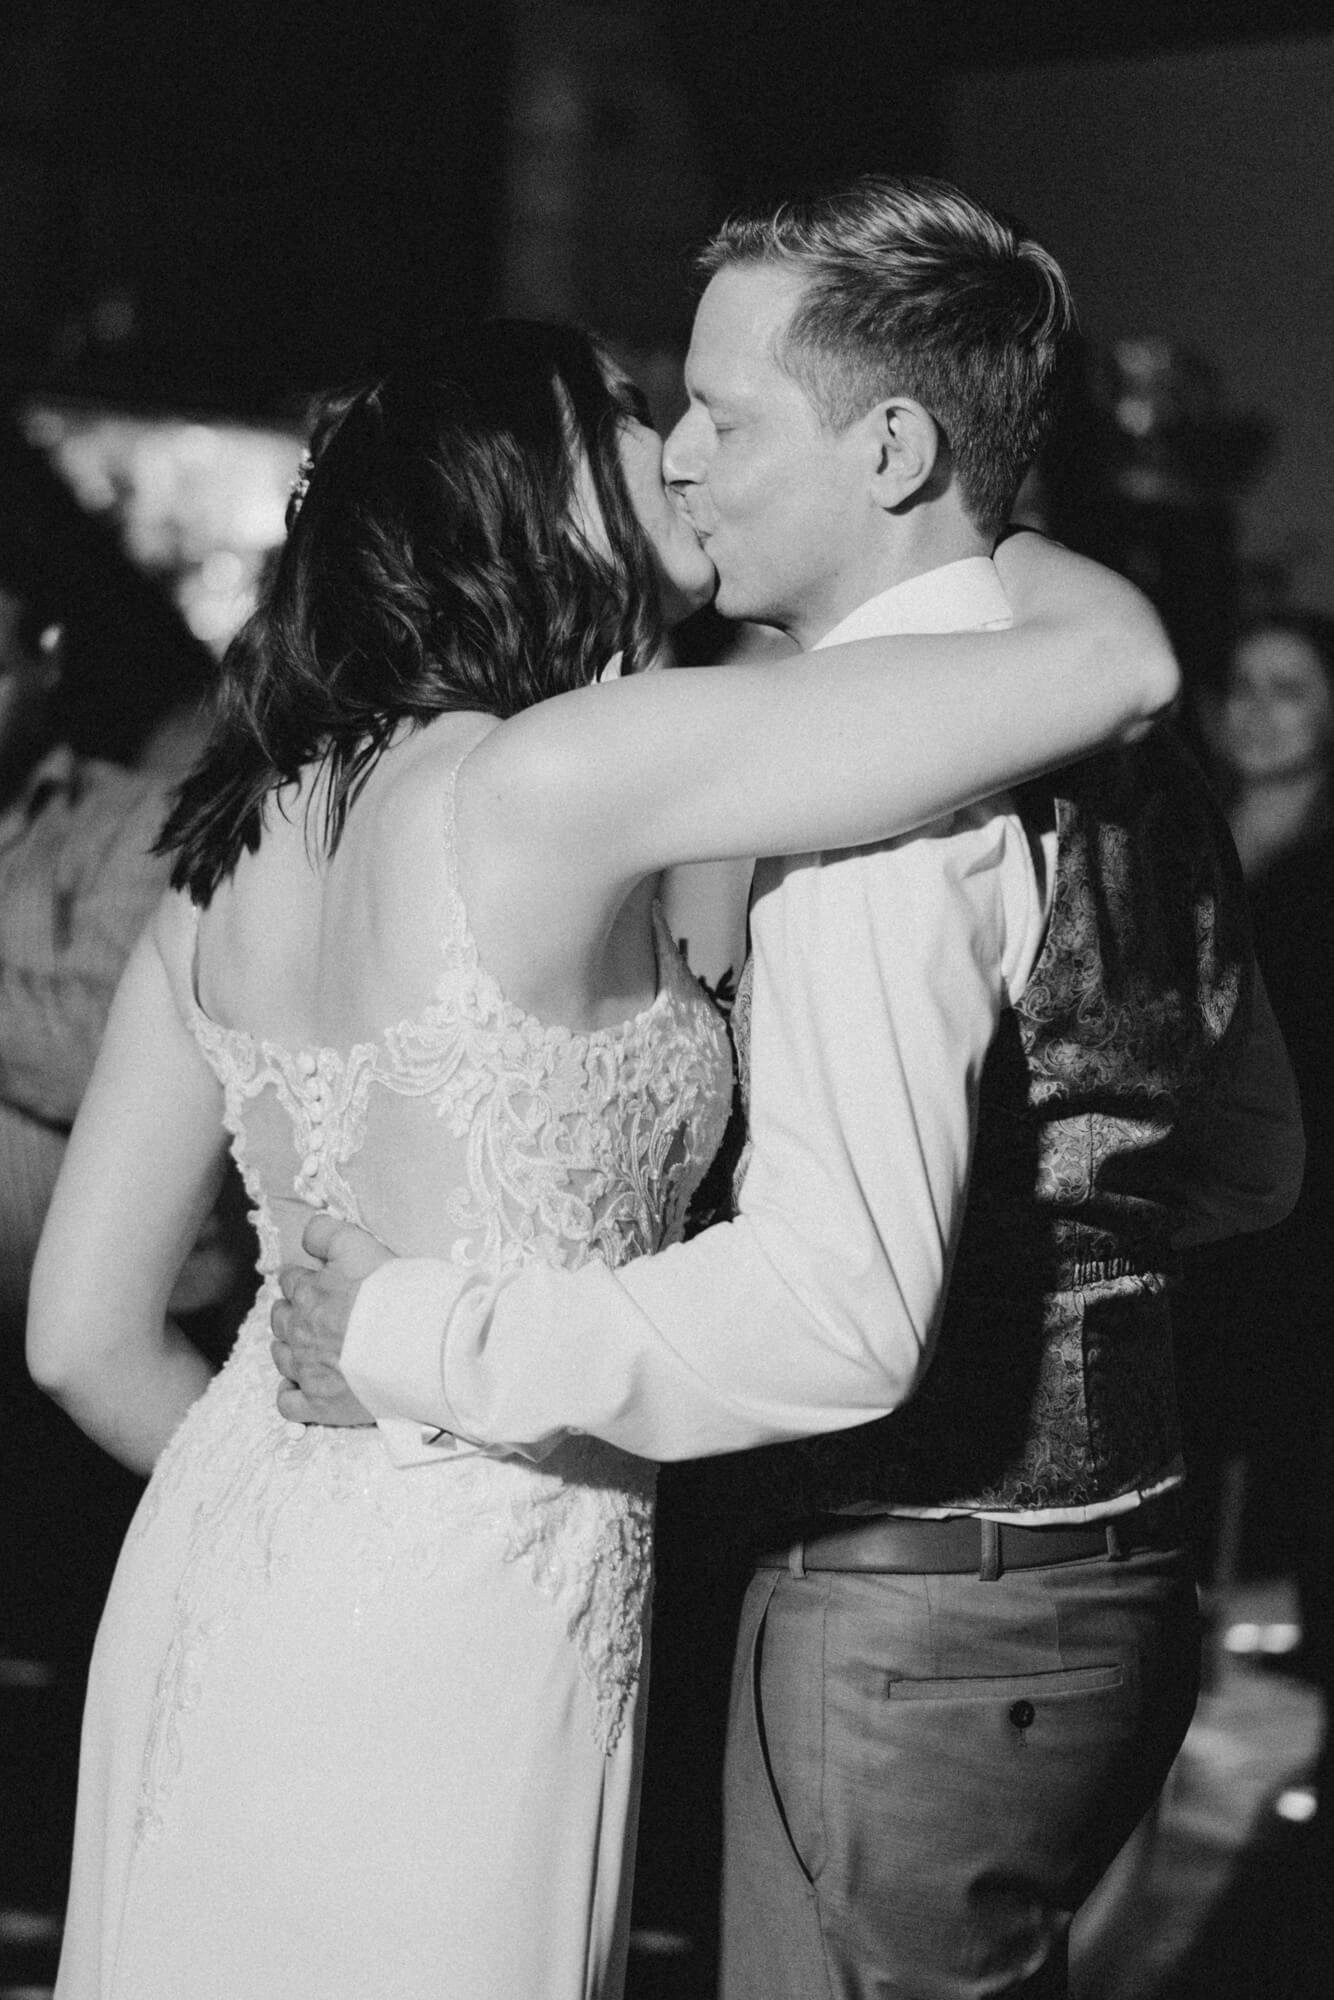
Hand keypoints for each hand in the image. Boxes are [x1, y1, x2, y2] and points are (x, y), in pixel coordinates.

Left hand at [269, 1214, 393, 1426]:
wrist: (418, 1343)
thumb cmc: (394, 1293)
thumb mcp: (359, 1245)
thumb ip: (325, 1233)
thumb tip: (306, 1235)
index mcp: (307, 1292)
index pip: (290, 1280)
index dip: (305, 1279)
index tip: (320, 1283)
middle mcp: (300, 1331)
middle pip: (280, 1317)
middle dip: (293, 1312)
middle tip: (318, 1314)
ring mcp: (307, 1369)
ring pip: (281, 1357)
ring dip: (290, 1348)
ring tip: (312, 1347)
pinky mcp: (319, 1403)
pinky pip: (287, 1403)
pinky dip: (290, 1393)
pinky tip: (301, 1386)